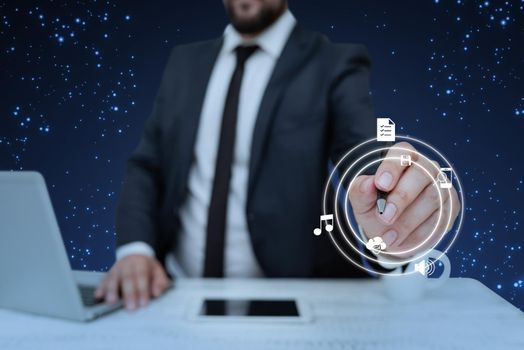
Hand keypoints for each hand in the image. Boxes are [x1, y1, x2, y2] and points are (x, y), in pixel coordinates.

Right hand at [95, 254, 169, 309]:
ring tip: (111, 302)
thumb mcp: (157, 271)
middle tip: (130, 307)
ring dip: (111, 291)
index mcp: (141, 262)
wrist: (135, 256)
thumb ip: (160, 282)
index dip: (142, 290)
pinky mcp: (108, 273)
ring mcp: (116, 268)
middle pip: (127, 278)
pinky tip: (98, 296)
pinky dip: (100, 288)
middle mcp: (127, 264)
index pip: (142, 276)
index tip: (143, 303)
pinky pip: (103, 280)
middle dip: (129, 294)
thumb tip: (157, 292)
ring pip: (113, 278)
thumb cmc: (146, 267)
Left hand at [348, 142, 459, 258]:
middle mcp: (425, 167)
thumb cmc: (375, 209)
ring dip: (408, 222)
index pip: (402, 152)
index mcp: (402, 158)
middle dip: (402, 197)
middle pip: (422, 174)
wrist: (390, 234)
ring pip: (433, 197)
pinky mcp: (451, 206)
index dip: (392, 166)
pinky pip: (441, 218)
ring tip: (388, 238)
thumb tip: (368, 184)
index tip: (381, 184)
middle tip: (385, 218)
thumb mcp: (361, 202)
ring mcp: (441, 186)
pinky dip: (420, 234)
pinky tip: (404, 241)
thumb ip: (360, 191)